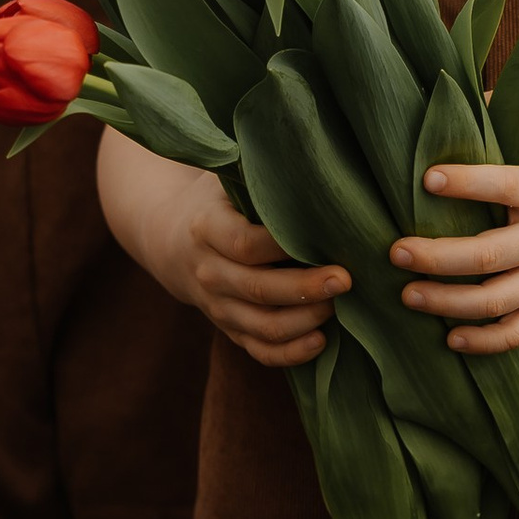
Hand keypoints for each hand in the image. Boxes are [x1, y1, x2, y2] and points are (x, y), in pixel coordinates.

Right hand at [161, 172, 347, 369]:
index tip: (325, 239)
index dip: (284, 246)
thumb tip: (313, 165)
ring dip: (304, 321)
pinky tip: (320, 342)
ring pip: (262, 325)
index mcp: (207, 228)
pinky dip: (291, 353)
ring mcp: (216, 305)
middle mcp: (208, 271)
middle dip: (305, 288)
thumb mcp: (227, 179)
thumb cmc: (217, 202)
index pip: (245, 243)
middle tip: (345, 280)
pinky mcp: (228, 329)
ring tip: (340, 308)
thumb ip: (261, 177)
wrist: (172, 241)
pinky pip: (259, 350)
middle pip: (258, 289)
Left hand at [389, 112, 518, 352]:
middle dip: (436, 257)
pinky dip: (484, 342)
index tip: (426, 179)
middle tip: (394, 251)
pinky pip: (517, 334)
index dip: (466, 183)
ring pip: (496, 301)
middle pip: (489, 256)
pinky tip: (449, 338)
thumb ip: (505, 110)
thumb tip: (448, 92)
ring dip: (446, 303)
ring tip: (407, 295)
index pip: (505, 186)